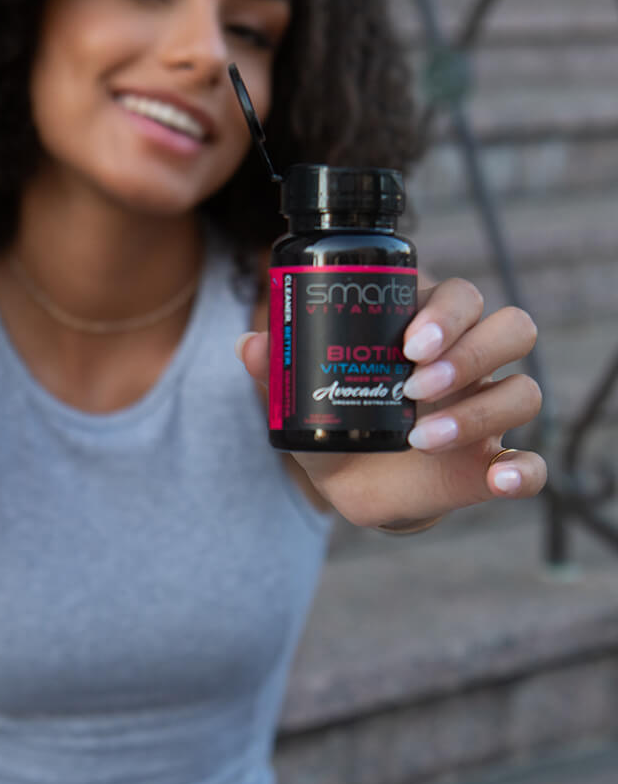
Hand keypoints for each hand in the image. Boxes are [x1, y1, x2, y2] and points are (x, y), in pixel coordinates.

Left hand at [237, 277, 546, 528]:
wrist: (355, 487)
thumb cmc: (338, 423)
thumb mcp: (305, 399)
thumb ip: (279, 369)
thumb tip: (250, 344)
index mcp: (431, 330)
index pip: (463, 297)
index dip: (448, 312)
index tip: (410, 342)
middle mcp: (472, 363)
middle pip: (510, 328)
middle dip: (470, 351)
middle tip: (417, 382)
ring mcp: (489, 411)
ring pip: (524, 390)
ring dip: (480, 412)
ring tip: (423, 438)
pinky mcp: (495, 463)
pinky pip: (533, 464)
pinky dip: (524, 470)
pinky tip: (497, 478)